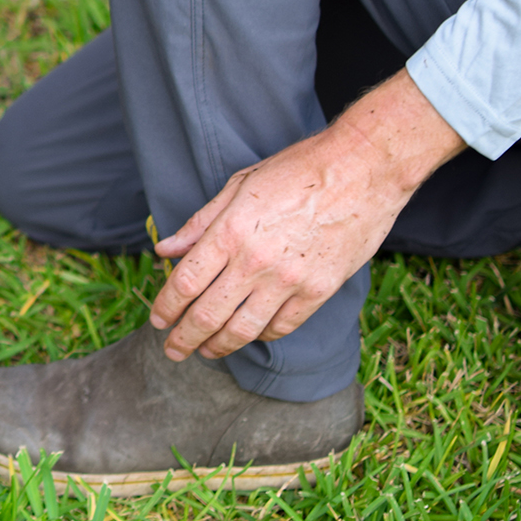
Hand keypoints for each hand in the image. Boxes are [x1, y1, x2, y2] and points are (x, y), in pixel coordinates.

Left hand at [148, 70, 463, 360]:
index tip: (157, 320)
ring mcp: (289, 279)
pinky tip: (250, 335)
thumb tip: (164, 250)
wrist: (363, 168)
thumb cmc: (297, 170)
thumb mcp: (238, 186)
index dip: (166, 307)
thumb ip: (199, 224)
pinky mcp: (320, 290)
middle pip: (208, 314)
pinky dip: (262, 335)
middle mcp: (255, 262)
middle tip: (172, 349)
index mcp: (229, 233)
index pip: (184, 283)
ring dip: (219, 346)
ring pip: (244, 329)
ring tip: (206, 352)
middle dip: (184, 338)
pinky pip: (283, 325)